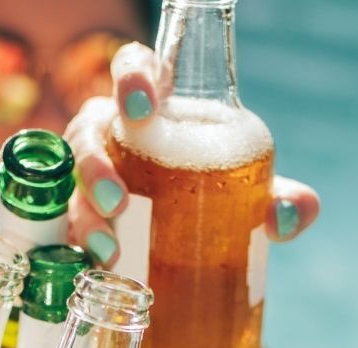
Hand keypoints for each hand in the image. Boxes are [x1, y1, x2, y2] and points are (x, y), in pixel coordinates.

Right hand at [63, 42, 321, 266]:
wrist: (194, 244)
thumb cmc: (219, 193)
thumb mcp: (250, 191)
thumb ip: (276, 197)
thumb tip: (290, 216)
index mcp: (156, 107)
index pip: (135, 69)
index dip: (131, 78)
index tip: (141, 108)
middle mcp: (115, 134)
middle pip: (88, 130)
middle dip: (95, 164)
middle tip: (119, 201)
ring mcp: (92, 176)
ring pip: (73, 183)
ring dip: (85, 213)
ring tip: (110, 249)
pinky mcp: (82, 216)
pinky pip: (67, 225)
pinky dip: (80, 248)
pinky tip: (98, 270)